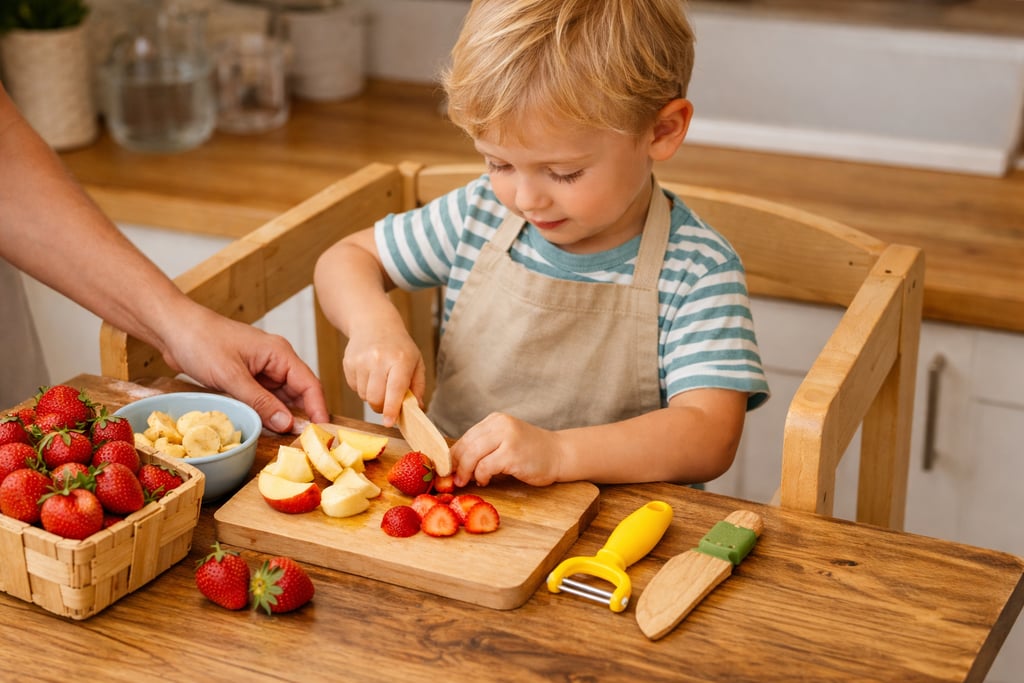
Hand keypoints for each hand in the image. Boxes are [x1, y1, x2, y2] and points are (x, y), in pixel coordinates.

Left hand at [160, 307, 328, 432]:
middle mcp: (275, 361)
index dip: (318, 409)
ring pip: (281, 398)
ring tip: (288, 441)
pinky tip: (266, 428)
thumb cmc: (201, 342)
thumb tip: (286, 424)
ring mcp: (261, 369)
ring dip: (283, 417)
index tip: (322, 433)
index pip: (309, 384)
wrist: (173, 328)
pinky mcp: (246, 377)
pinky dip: (266, 413)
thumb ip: (260, 402)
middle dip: (302, 416)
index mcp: (279, 353)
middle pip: (299, 393)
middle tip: (305, 444)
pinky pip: (264, 398)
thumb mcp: (231, 376)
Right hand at [343, 327, 425, 426]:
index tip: (389, 422)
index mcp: (400, 360)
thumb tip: (417, 409)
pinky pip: (354, 388)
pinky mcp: (348, 362)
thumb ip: (418, 387)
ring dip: (372, 396)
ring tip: (379, 380)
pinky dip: (362, 387)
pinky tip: (369, 373)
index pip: (395, 390)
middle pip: (375, 398)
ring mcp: (361, 360)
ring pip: (364, 396)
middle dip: (382, 406)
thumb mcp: (416, 362)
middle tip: (388, 401)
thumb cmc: (399, 347)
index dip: (392, 409)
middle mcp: (379, 359)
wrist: (374, 324)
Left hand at [450, 412, 564, 486]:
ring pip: (472, 456)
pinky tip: (486, 481)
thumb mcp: (504, 442)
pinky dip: (481, 477)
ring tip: (469, 481)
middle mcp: (500, 424)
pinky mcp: (512, 454)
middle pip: (466, 446)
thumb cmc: (530, 452)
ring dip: (467, 472)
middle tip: (455, 480)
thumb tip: (455, 464)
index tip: (449, 470)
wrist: (559, 454)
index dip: (454, 456)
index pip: (465, 437)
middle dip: (457, 466)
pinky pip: (485, 467)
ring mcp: (507, 438)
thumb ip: (484, 448)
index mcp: (495, 420)